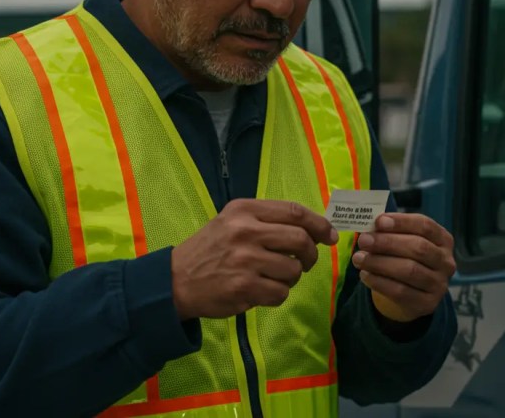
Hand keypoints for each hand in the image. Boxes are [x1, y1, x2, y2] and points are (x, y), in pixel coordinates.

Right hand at [171, 199, 337, 319]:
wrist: (175, 280)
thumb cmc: (210, 249)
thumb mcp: (233, 222)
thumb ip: (268, 221)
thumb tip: (314, 229)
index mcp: (245, 210)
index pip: (295, 212)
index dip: (319, 224)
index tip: (329, 236)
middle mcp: (245, 231)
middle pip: (300, 240)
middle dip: (310, 255)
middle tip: (305, 263)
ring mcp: (245, 260)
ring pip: (293, 270)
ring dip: (290, 278)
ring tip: (273, 278)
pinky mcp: (244, 287)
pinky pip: (280, 293)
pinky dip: (277, 295)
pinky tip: (261, 291)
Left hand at [351, 213, 455, 322]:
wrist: (412, 294)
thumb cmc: (405, 258)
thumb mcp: (403, 242)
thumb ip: (390, 233)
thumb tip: (369, 227)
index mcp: (443, 239)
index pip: (425, 226)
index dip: (402, 222)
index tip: (379, 221)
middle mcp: (446, 262)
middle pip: (419, 248)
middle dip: (388, 243)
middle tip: (363, 241)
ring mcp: (439, 284)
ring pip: (409, 270)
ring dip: (380, 263)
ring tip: (359, 259)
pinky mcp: (427, 304)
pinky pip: (401, 292)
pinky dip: (379, 282)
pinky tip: (365, 275)